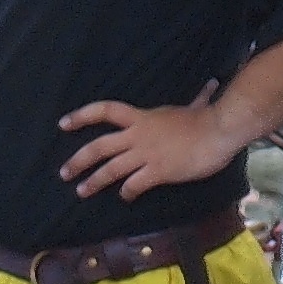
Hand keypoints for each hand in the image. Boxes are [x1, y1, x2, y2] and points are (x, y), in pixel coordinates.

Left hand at [56, 95, 236, 200]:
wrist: (219, 131)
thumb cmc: (208, 119)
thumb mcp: (194, 106)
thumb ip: (196, 99)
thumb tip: (210, 86)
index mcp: (141, 117)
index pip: (105, 111)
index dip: (81, 116)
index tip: (63, 124)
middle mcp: (138, 135)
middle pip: (99, 146)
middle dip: (78, 160)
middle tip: (64, 173)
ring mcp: (146, 154)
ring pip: (111, 169)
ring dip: (94, 181)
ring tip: (81, 191)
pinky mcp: (157, 171)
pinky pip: (134, 185)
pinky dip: (126, 193)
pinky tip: (125, 197)